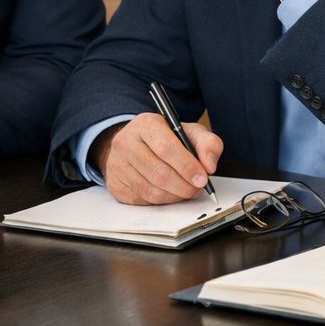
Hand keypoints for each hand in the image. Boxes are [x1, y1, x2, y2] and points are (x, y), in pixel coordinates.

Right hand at [90, 113, 223, 204]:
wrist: (133, 144)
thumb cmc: (164, 138)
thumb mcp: (188, 132)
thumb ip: (207, 143)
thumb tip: (209, 165)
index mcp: (145, 124)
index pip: (166, 147)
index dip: (187, 166)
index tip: (202, 178)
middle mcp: (126, 142)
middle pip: (159, 173)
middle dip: (184, 186)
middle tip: (197, 188)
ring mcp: (117, 164)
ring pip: (152, 191)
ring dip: (175, 196)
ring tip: (185, 190)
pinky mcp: (115, 184)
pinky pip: (143, 200)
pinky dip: (162, 201)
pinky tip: (169, 192)